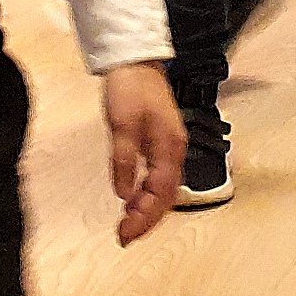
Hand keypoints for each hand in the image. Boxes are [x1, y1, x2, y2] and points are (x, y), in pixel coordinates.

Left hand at [102, 64, 186, 244]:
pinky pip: (158, 177)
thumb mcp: (121, 125)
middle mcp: (174, 151)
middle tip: (124, 235)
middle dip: (147, 219)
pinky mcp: (160, 142)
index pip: (160, 194)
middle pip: (166, 196)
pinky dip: (147, 193)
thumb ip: (124, 160)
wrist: (136, 60)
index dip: (144, 218)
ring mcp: (169, 147)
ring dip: (147, 209)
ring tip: (128, 223)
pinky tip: (134, 199)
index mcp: (169, 148)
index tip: (125, 234)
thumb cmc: (131, 87)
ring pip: (163, 189)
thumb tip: (124, 192)